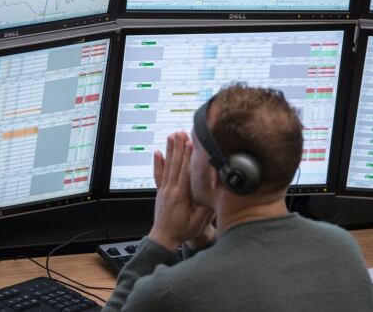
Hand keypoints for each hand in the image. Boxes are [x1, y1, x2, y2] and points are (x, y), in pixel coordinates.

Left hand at [148, 132, 214, 251]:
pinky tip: (157, 153)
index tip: (190, 143)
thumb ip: (206, 207)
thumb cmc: (182, 231)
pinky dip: (158, 163)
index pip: (185, 171)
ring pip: (167, 166)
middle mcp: (170, 189)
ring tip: (171, 137)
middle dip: (179, 147)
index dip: (188, 156)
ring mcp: (164, 189)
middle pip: (175, 164)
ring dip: (170, 150)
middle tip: (180, 133)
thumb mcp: (198, 221)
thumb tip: (215, 192)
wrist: (164, 238)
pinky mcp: (161, 191)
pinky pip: (159, 174)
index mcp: (180, 195)